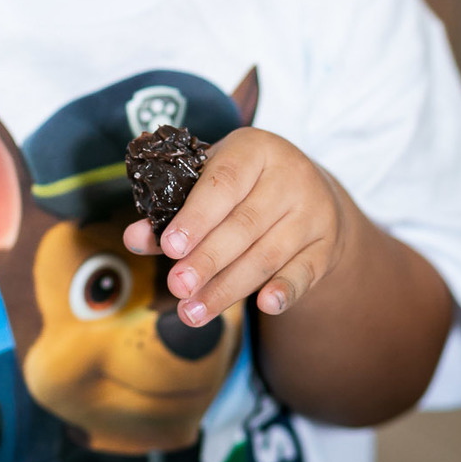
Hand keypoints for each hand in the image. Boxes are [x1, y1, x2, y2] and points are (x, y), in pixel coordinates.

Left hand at [123, 128, 350, 324]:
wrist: (310, 190)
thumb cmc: (245, 185)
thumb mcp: (211, 182)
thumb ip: (172, 209)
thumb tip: (134, 237)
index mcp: (255, 149)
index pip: (223, 183)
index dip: (195, 217)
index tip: (169, 247)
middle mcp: (290, 176)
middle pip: (244, 225)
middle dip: (206, 261)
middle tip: (177, 288)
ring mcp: (313, 211)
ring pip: (267, 255)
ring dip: (228, 288)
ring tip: (193, 312)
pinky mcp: (326, 246)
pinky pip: (304, 272)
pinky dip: (285, 290)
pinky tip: (265, 305)